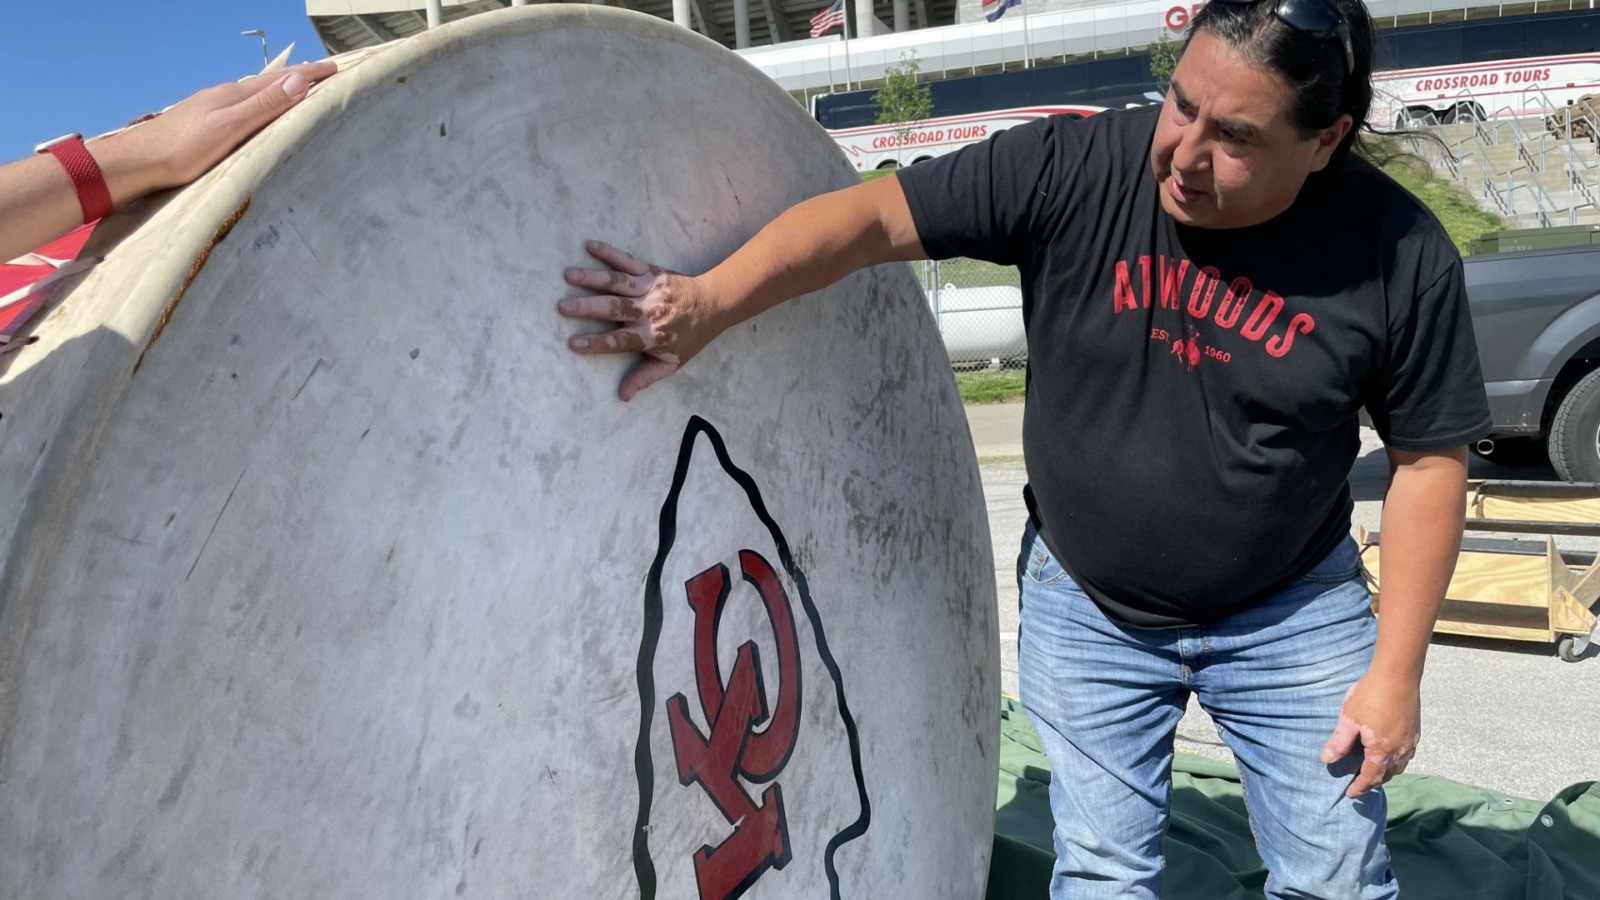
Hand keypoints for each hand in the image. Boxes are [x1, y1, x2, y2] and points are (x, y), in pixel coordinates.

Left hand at [103, 60, 338, 194]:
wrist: (138, 161)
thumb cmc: (182, 150)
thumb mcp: (229, 128)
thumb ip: (262, 105)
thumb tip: (297, 81)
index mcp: (235, 95)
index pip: (281, 80)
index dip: (309, 74)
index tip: (335, 69)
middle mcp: (225, 96)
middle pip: (270, 82)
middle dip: (300, 77)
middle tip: (324, 74)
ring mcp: (214, 107)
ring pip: (257, 92)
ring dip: (281, 89)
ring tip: (299, 89)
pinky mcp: (206, 121)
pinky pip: (245, 104)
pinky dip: (263, 102)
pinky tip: (259, 111)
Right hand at [559, 241, 723, 400]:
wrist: (714, 304)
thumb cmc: (690, 337)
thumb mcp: (672, 363)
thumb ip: (645, 378)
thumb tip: (622, 396)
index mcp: (652, 336)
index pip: (620, 341)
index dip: (597, 342)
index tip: (573, 343)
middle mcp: (649, 311)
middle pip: (615, 309)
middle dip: (587, 308)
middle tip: (562, 306)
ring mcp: (650, 289)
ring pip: (618, 282)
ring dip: (592, 278)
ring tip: (568, 275)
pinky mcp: (652, 272)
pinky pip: (628, 260)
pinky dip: (610, 252)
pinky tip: (590, 246)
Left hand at [1320, 674, 1420, 797]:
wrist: (1398, 675)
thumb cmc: (1370, 695)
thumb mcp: (1349, 719)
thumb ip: (1339, 742)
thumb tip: (1327, 759)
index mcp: (1382, 751)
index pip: (1370, 778)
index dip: (1360, 788)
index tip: (1351, 794)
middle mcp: (1400, 751)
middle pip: (1387, 775)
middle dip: (1373, 782)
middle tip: (1359, 784)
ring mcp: (1410, 741)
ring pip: (1399, 766)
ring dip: (1386, 772)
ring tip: (1373, 770)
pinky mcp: (1415, 731)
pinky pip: (1407, 755)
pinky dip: (1396, 761)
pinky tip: (1388, 753)